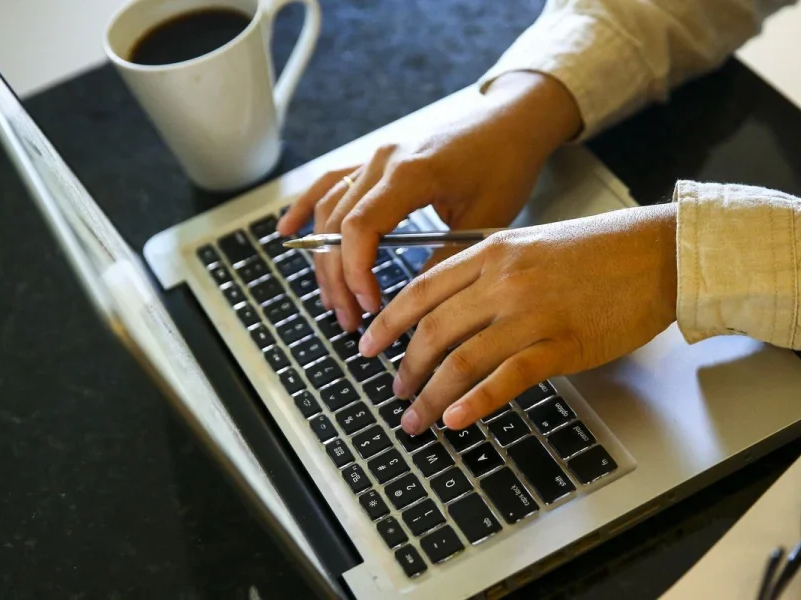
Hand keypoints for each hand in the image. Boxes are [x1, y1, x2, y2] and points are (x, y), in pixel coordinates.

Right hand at [276, 72, 581, 330]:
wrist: (512, 121)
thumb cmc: (506, 163)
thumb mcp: (487, 218)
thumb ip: (446, 258)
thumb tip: (416, 303)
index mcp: (410, 173)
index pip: (361, 228)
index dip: (356, 272)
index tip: (369, 306)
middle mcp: (384, 161)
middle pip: (338, 225)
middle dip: (338, 278)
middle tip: (350, 319)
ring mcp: (376, 158)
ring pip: (330, 210)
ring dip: (326, 258)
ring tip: (334, 300)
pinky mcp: (377, 160)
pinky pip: (331, 183)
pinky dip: (306, 208)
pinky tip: (287, 232)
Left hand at [358, 203, 678, 434]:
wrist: (658, 254)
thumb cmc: (602, 250)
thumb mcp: (533, 244)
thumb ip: (491, 270)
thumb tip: (453, 308)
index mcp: (494, 251)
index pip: (423, 290)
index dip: (388, 322)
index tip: (369, 344)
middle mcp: (505, 281)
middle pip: (434, 329)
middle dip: (406, 367)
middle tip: (394, 391)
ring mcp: (533, 313)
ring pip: (462, 359)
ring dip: (431, 395)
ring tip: (417, 418)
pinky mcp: (562, 344)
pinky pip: (507, 378)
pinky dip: (476, 402)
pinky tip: (457, 419)